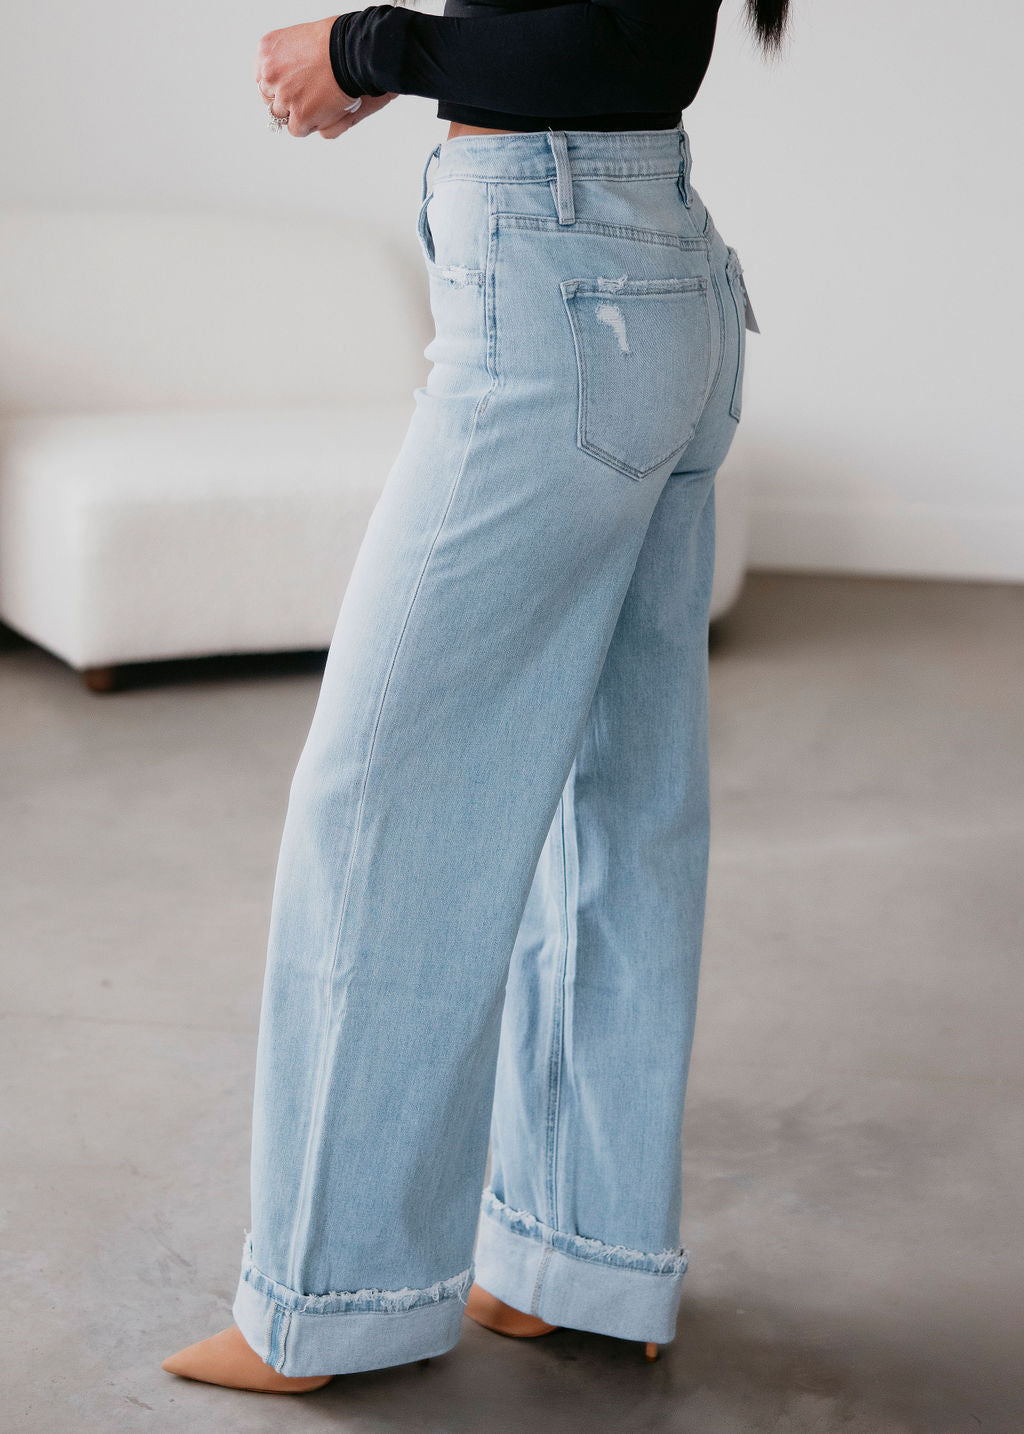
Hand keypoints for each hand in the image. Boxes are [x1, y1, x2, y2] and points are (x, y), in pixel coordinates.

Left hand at [255, 16, 397, 138]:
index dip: (278, 85)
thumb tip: (287, 79)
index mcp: (267, 51)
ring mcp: (284, 96)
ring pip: (282, 116)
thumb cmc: (338, 41)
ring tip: (320, 103)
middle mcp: (270, 74)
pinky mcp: (300, 115)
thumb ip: (288, 59)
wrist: (354, 52)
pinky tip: (325, 111)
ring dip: (299, 113)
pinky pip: (297, 130)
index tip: (290, 88)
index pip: (263, 78)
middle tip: (306, 98)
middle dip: (286, 101)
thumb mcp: (301, 38)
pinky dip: (310, 125)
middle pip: (270, 98)